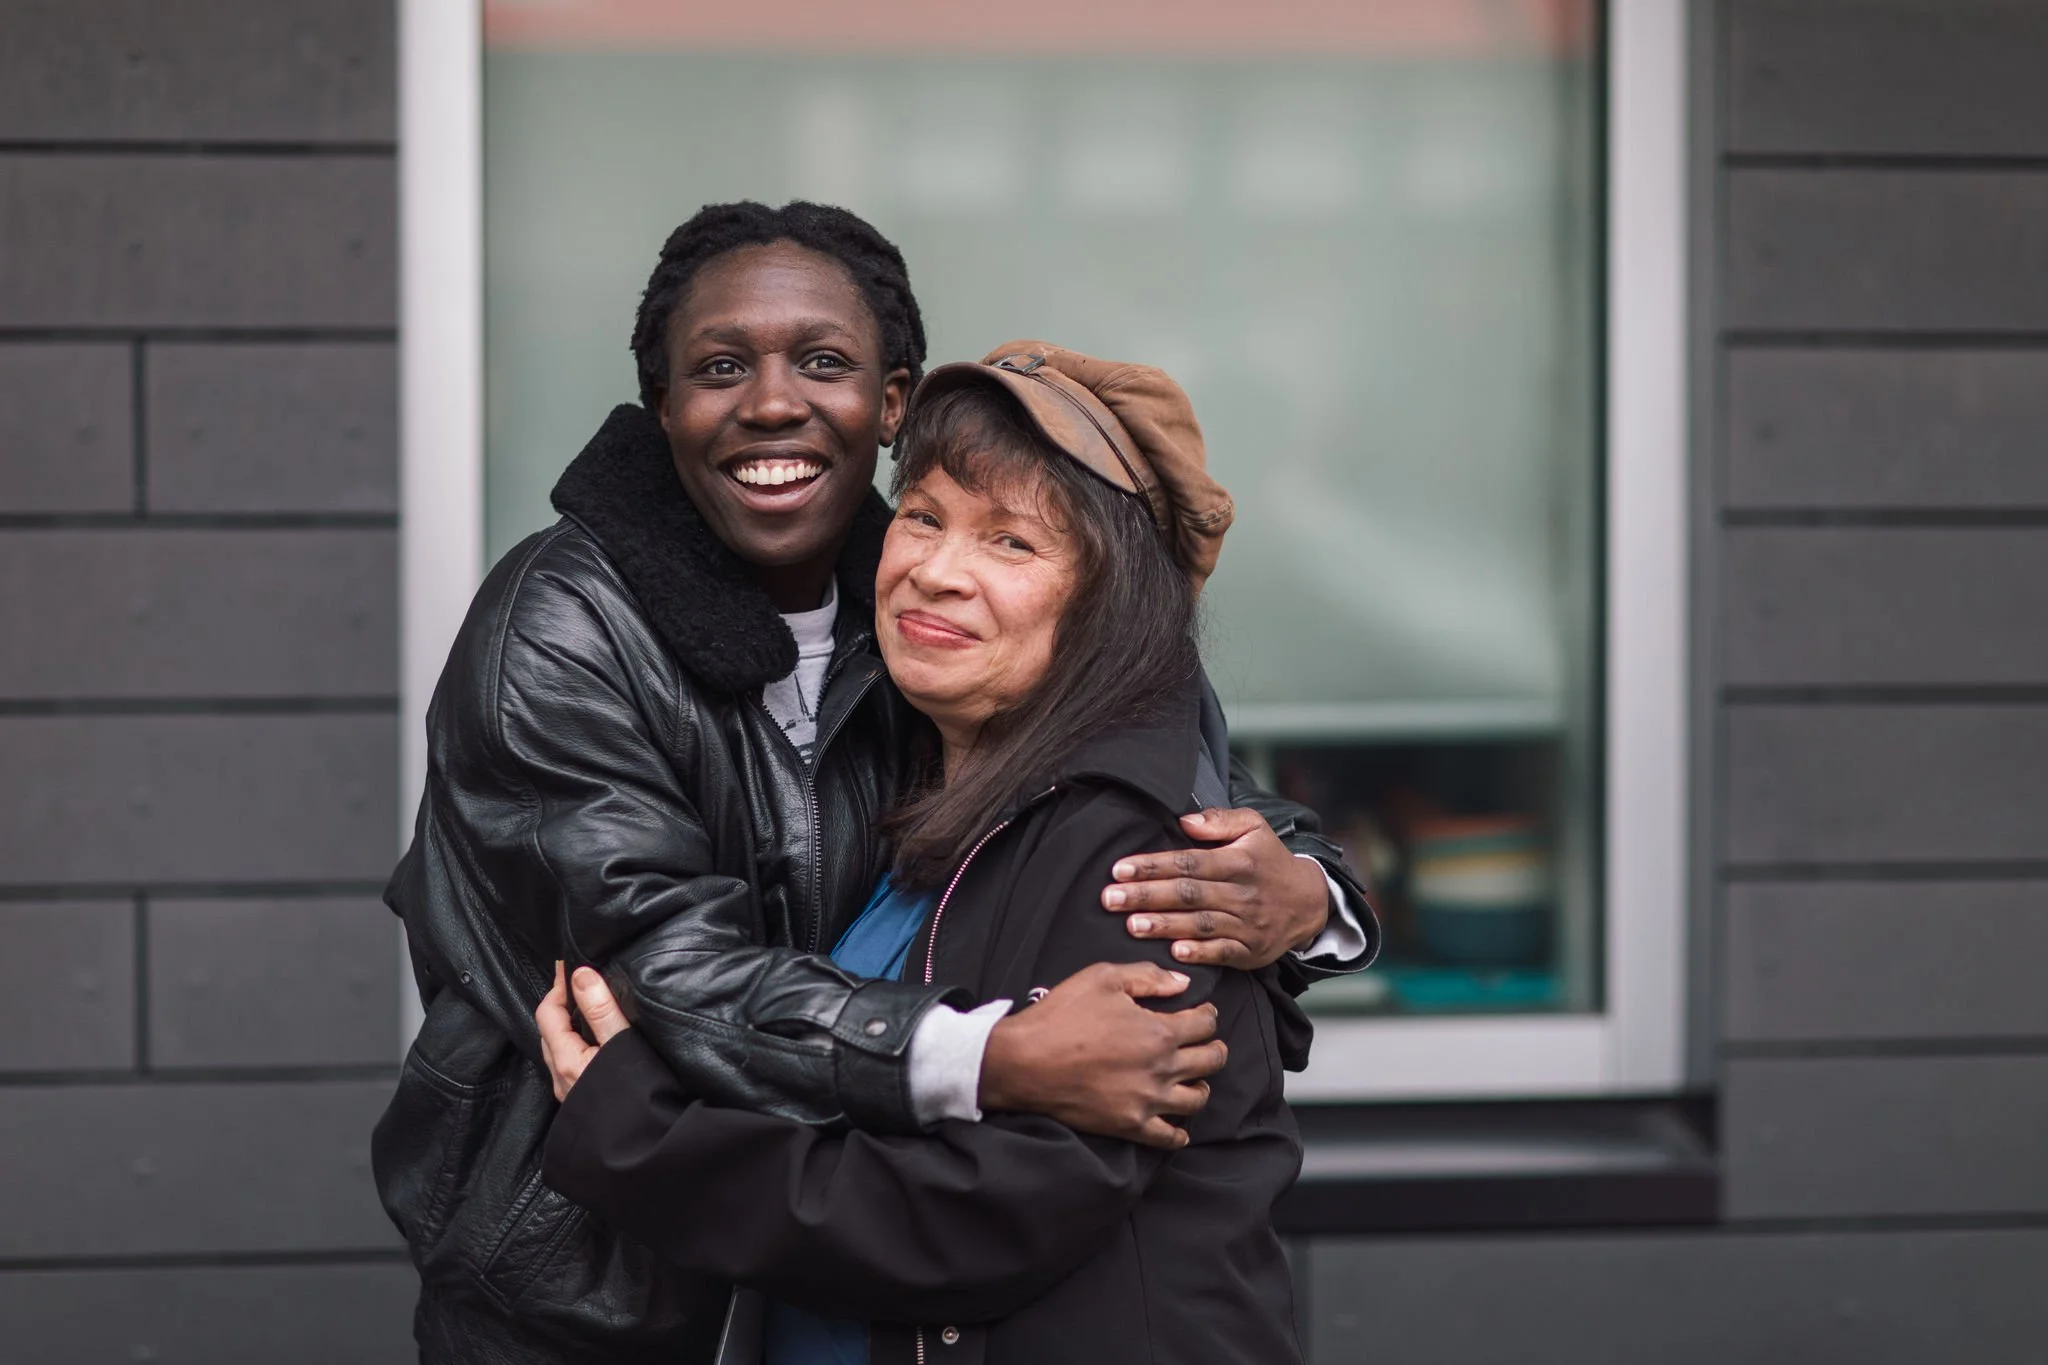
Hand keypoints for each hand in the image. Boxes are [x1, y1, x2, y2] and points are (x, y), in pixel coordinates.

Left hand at [535, 961, 631, 1102]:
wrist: (646, 1150)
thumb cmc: (637, 1098)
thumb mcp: (621, 1046)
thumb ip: (601, 1010)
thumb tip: (580, 974)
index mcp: (566, 1061)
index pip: (547, 1014)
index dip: (556, 986)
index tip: (568, 964)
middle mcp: (561, 1078)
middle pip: (548, 1032)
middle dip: (559, 1004)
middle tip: (577, 982)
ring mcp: (570, 1093)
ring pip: (557, 1050)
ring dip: (566, 1026)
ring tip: (586, 1008)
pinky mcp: (582, 1102)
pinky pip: (569, 1065)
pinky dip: (575, 1044)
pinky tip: (595, 1044)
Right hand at [977, 961, 1226, 1149]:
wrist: (1024, 1062)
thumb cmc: (1061, 1015)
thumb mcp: (1102, 978)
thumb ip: (1147, 977)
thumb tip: (1182, 984)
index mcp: (1160, 1031)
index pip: (1205, 1024)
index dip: (1207, 1015)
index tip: (1202, 1013)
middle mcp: (1162, 1068)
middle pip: (1211, 1061)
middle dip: (1214, 1048)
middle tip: (1207, 1044)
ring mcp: (1148, 1100)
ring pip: (1197, 1098)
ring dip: (1201, 1085)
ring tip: (1195, 1080)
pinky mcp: (1130, 1125)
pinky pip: (1169, 1136)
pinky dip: (1179, 1133)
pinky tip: (1179, 1126)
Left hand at [1101, 807, 1330, 967]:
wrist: (1309, 902)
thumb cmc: (1269, 860)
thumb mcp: (1254, 828)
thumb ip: (1220, 820)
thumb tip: (1184, 821)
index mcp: (1238, 862)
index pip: (1189, 862)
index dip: (1154, 866)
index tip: (1120, 869)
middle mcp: (1242, 893)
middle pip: (1188, 894)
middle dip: (1147, 896)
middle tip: (1110, 898)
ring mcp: (1247, 924)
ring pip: (1201, 924)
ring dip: (1165, 925)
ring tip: (1131, 925)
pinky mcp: (1251, 951)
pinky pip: (1224, 953)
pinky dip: (1201, 954)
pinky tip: (1175, 952)